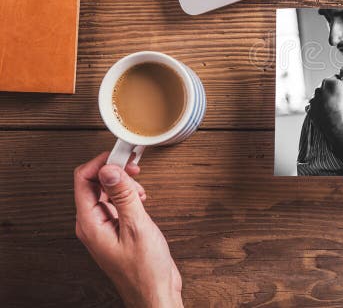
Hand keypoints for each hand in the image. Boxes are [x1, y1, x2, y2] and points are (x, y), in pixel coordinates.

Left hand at [74, 153, 182, 307]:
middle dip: (114, 171)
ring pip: (105, 191)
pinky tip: (140, 200)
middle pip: (93, 183)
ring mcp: (102, 227)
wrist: (155, 292)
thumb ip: (123, 195)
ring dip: (123, 183)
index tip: (121, 155)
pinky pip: (114, 203)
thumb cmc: (146, 269)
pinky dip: (127, 195)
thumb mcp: (137, 226)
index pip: (83, 180)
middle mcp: (91, 224)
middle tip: (134, 166)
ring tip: (140, 189)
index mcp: (90, 223)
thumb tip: (110, 169)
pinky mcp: (114, 229)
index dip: (102, 162)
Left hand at [308, 69, 342, 136]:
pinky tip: (326, 112)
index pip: (336, 78)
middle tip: (342, 100)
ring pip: (321, 98)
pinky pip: (314, 108)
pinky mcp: (312, 111)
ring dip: (326, 101)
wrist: (337, 122)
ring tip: (335, 108)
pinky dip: (319, 109)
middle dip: (334, 92)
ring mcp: (314, 101)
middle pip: (327, 88)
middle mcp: (318, 89)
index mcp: (327, 81)